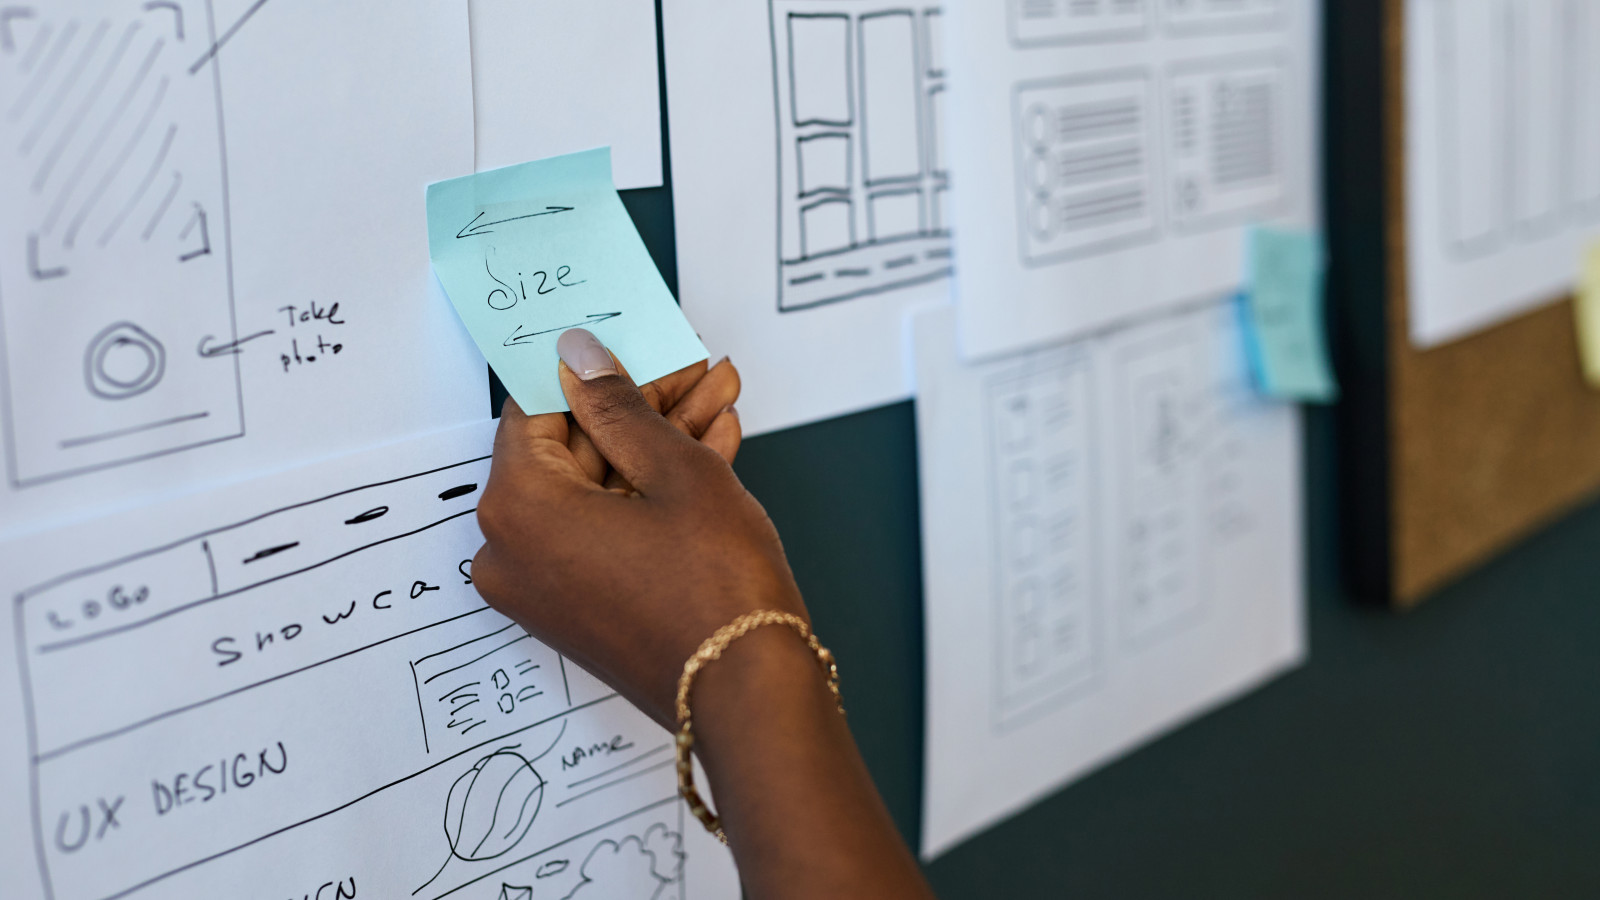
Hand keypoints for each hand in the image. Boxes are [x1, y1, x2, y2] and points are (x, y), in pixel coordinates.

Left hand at [471, 329, 806, 727]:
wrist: (750, 689)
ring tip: (718, 405)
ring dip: (657, 447)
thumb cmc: (715, 588)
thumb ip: (620, 404)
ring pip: (599, 489)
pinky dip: (650, 495)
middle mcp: (513, 551)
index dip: (594, 372)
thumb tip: (581, 358)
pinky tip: (708, 450)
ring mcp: (544, 585)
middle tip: (693, 375)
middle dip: (642, 408)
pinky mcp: (578, 607)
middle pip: (574, 450)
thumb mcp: (675, 468)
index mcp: (519, 508)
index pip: (539, 409)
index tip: (633, 351)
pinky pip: (605, 529)